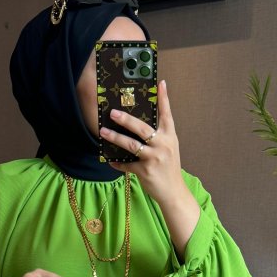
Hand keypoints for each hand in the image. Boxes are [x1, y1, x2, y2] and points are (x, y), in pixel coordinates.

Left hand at [100, 79, 183, 204]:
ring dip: (115, 138)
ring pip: (131, 145)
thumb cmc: (168, 168)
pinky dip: (117, 163)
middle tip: (113, 112)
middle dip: (126, 119)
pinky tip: (110, 160)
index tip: (160, 83)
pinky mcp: (145, 171)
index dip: (164, 99)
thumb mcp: (168, 149)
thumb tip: (138, 125)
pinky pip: (127, 165)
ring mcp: (154, 158)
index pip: (167, 114)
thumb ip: (158, 136)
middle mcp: (163, 145)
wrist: (173, 192)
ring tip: (103, 132)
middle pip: (142, 128)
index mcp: (169, 137)